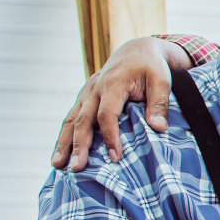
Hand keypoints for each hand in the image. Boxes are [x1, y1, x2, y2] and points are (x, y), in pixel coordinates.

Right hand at [52, 37, 189, 170]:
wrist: (136, 51)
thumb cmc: (150, 67)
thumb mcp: (161, 81)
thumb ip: (159, 104)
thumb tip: (158, 128)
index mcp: (112, 84)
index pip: (106, 114)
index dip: (109, 136)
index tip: (115, 157)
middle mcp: (94, 89)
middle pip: (82, 120)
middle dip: (79, 145)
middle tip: (77, 167)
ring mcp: (86, 94)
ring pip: (71, 120)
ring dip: (63, 143)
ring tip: (57, 165)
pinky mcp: (84, 99)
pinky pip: (71, 118)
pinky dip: (64, 136)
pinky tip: (60, 154)